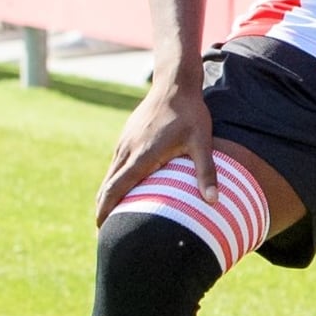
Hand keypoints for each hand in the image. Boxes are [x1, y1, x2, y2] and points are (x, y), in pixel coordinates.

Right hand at [95, 65, 215, 224]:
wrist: (175, 83)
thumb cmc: (190, 114)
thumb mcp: (201, 142)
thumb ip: (206, 172)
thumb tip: (214, 201)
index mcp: (142, 155)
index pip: (116, 188)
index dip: (106, 209)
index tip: (101, 228)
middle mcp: (127, 149)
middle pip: (107, 185)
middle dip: (102, 208)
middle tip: (103, 232)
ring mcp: (124, 142)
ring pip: (110, 174)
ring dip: (107, 194)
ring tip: (110, 215)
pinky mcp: (126, 136)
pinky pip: (115, 163)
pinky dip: (113, 180)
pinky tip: (121, 188)